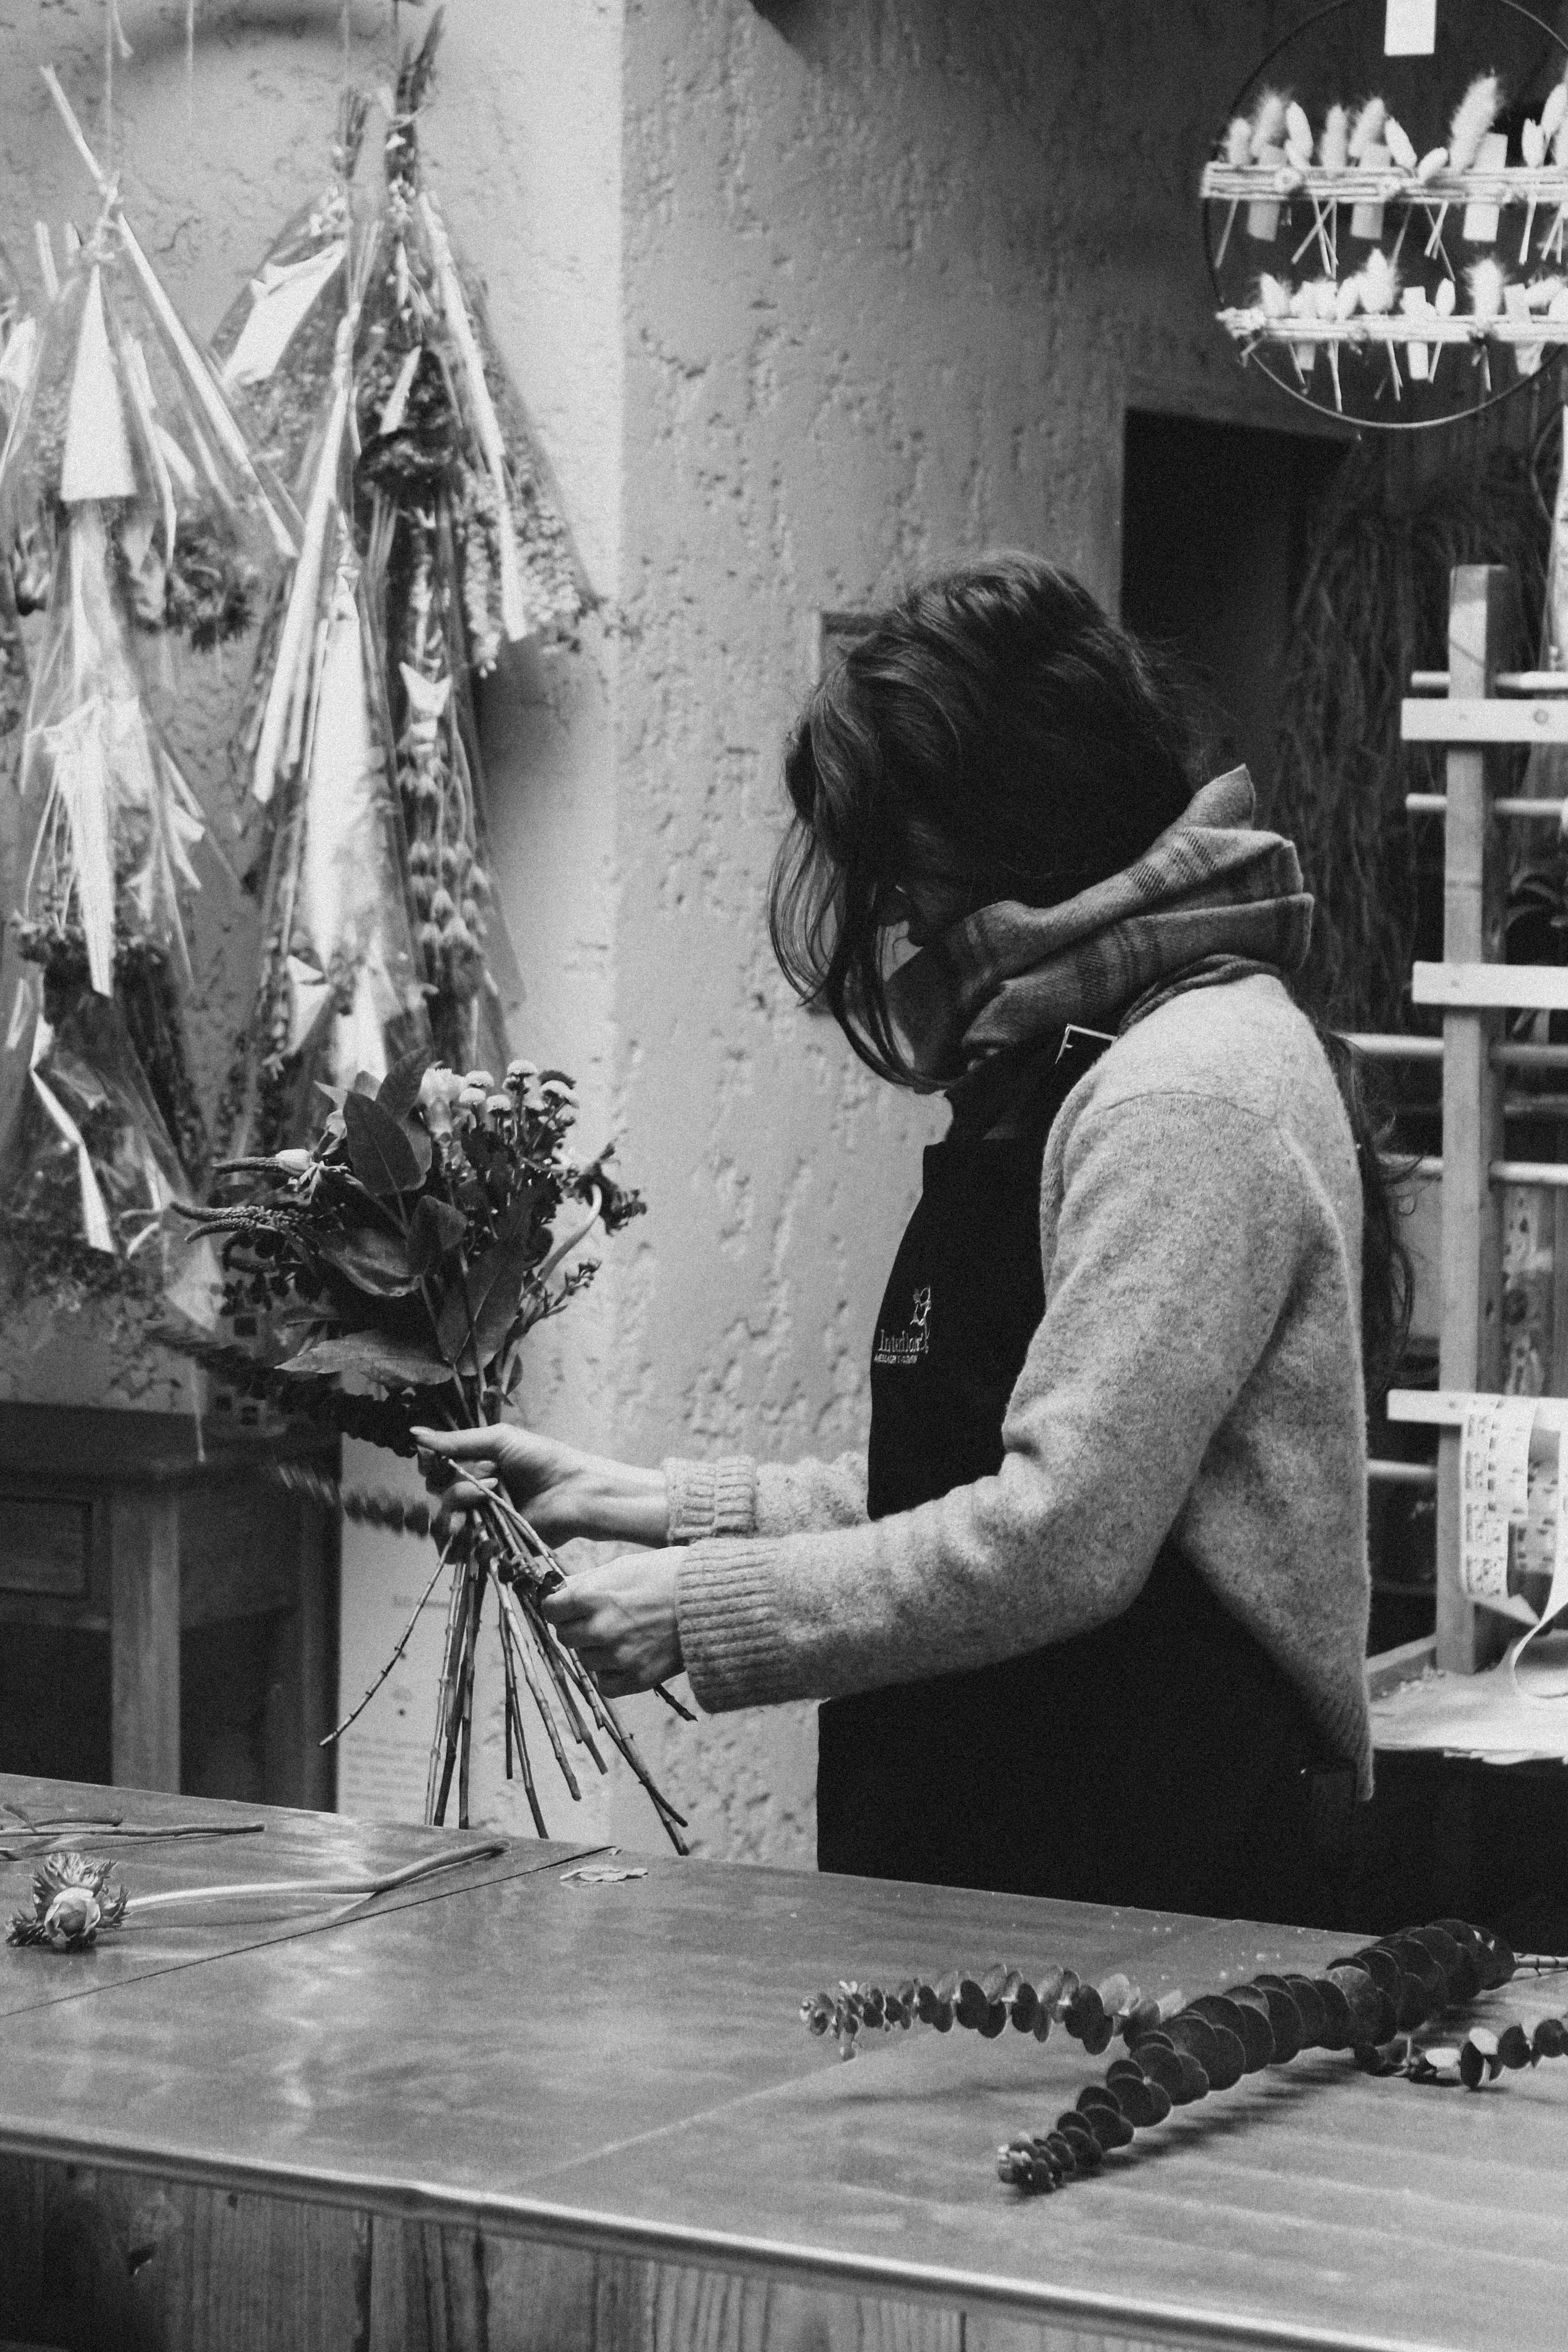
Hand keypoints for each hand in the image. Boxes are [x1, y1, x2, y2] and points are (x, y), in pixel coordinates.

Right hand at [411, 1423, 666, 1546]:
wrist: (574, 1493)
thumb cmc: (543, 1460)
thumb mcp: (499, 1441)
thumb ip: (457, 1441)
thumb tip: (414, 1433)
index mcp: (477, 1468)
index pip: (438, 1472)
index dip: (431, 1471)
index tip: (431, 1466)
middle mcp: (477, 1494)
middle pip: (441, 1500)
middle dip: (453, 1497)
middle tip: (479, 1492)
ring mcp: (485, 1520)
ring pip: (449, 1524)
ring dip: (455, 1519)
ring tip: (474, 1518)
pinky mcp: (494, 1543)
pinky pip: (464, 1549)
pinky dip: (461, 1545)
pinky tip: (469, 1537)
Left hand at [541, 1551, 682, 1696]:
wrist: (714, 1601)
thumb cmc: (670, 1575)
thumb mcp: (624, 1565)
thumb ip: (587, 1582)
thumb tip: (559, 1593)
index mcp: (594, 1595)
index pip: (551, 1610)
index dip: (558, 1607)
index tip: (566, 1606)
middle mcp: (601, 1628)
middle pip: (564, 1636)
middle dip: (575, 1627)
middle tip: (596, 1619)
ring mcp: (619, 1656)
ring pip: (584, 1659)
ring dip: (595, 1649)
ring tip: (620, 1635)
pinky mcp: (638, 1678)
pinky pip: (604, 1684)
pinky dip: (610, 1673)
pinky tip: (625, 1657)